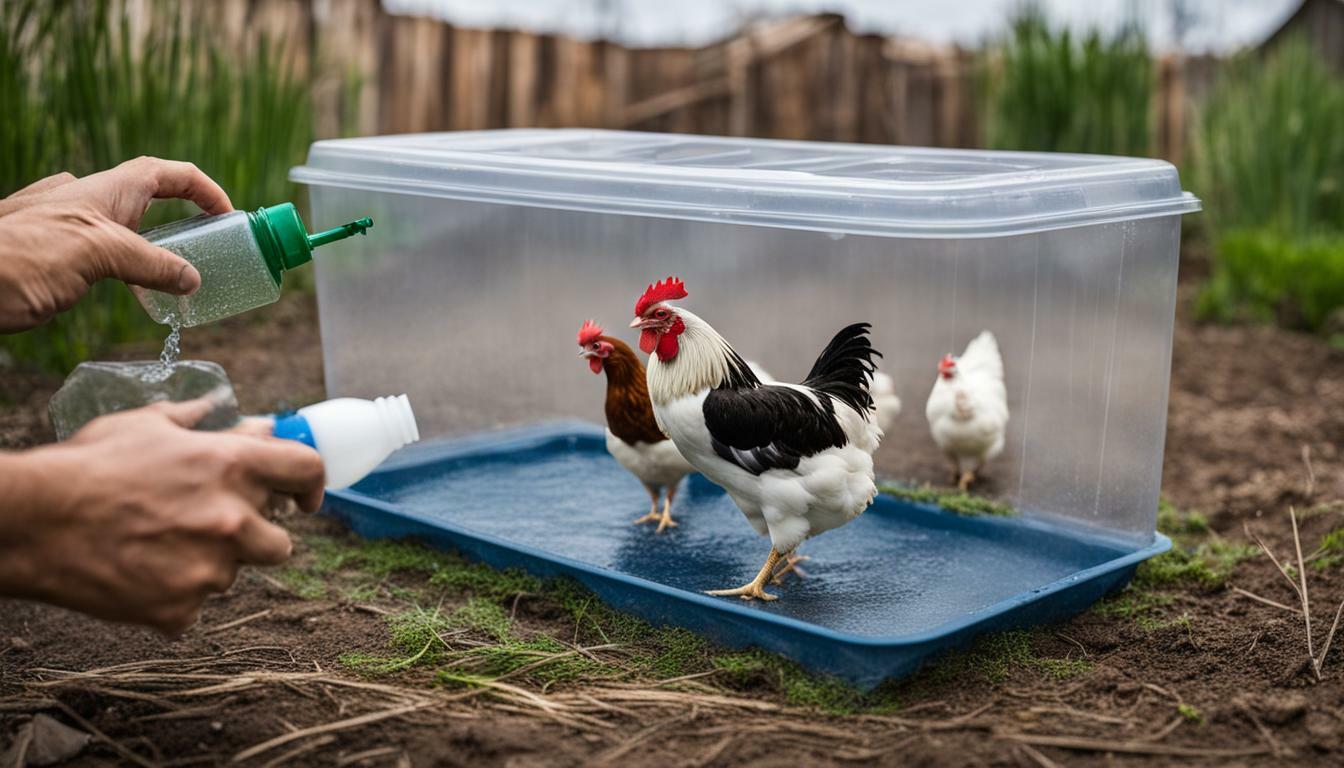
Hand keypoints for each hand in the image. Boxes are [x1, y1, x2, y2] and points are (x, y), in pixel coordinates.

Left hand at [0, 157, 231, 332]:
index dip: (203, 189)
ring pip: (129, 232)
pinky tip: (140, 297)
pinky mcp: (56, 256)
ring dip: (159, 251)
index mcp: (104, 191)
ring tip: (181, 280)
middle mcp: (88, 203)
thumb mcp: (99, 255)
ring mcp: (70, 228)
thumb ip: (151, 264)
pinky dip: (133, 272)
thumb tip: (193, 279)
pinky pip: (107, 257)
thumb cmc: (21, 258)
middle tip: (211, 248)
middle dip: (185, 221)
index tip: (228, 216)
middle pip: (150, 201)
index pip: (167, 174)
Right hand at [0, 399, 323, 633]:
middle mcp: (233, 519)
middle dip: (252, 536)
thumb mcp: (148, 425)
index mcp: (234, 466)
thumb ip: (203, 424)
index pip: (308, 471)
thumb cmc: (89, 465)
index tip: (304, 499)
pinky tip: (137, 572)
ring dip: (210, 564)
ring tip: (158, 545)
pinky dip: (172, 595)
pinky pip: (193, 607)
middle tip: (208, 527)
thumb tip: (242, 417)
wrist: (35, 521)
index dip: (311, 486)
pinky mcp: (181, 608)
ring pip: (233, 574)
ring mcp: (210, 569)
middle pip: (280, 542)